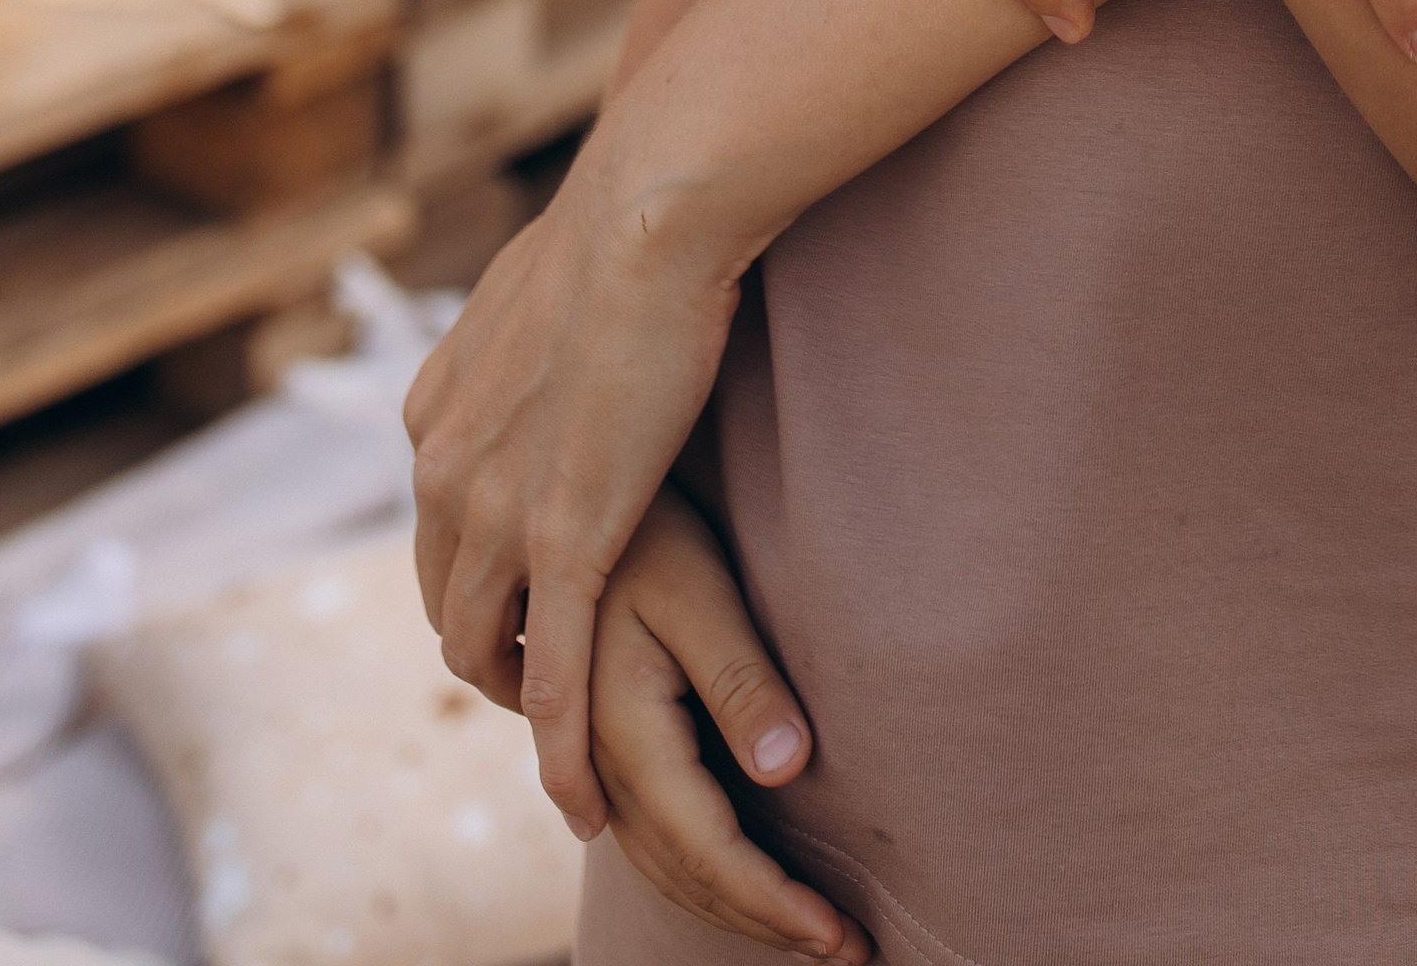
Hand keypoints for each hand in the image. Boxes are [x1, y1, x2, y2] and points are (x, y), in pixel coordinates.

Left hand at [406, 180, 739, 836]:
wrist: (650, 205)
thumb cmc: (625, 215)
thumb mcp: (542, 280)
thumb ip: (531, 327)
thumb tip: (561, 310)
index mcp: (434, 410)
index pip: (436, 532)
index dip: (478, 575)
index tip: (527, 596)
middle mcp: (442, 468)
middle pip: (445, 601)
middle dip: (491, 650)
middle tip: (548, 677)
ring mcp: (497, 512)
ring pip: (486, 648)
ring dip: (523, 703)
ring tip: (574, 743)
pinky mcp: (567, 539)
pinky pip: (558, 672)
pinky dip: (564, 748)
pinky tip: (588, 798)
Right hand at [588, 488, 858, 957]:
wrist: (572, 496)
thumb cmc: (650, 532)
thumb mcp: (700, 591)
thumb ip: (739, 680)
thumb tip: (788, 771)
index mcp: (624, 733)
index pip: (709, 849)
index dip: (773, 902)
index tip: (838, 938)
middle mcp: (600, 762)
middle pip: (685, 874)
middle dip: (763, 920)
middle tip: (845, 951)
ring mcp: (594, 757)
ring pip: (664, 865)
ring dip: (732, 904)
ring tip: (805, 928)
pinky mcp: (601, 743)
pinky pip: (650, 837)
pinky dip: (699, 873)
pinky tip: (737, 877)